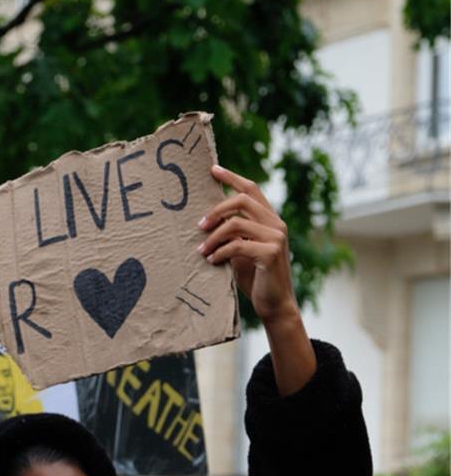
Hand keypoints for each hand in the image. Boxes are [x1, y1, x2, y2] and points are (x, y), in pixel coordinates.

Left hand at [199, 165, 296, 324]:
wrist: (274, 305)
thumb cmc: (255, 278)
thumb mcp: (241, 251)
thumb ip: (232, 234)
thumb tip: (205, 221)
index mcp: (270, 219)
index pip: (251, 189)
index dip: (232, 177)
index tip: (212, 169)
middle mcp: (276, 224)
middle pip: (242, 200)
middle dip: (216, 209)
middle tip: (199, 224)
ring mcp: (276, 237)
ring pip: (236, 223)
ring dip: (213, 236)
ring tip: (200, 249)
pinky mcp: (270, 253)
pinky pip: (237, 245)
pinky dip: (220, 252)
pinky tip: (211, 260)